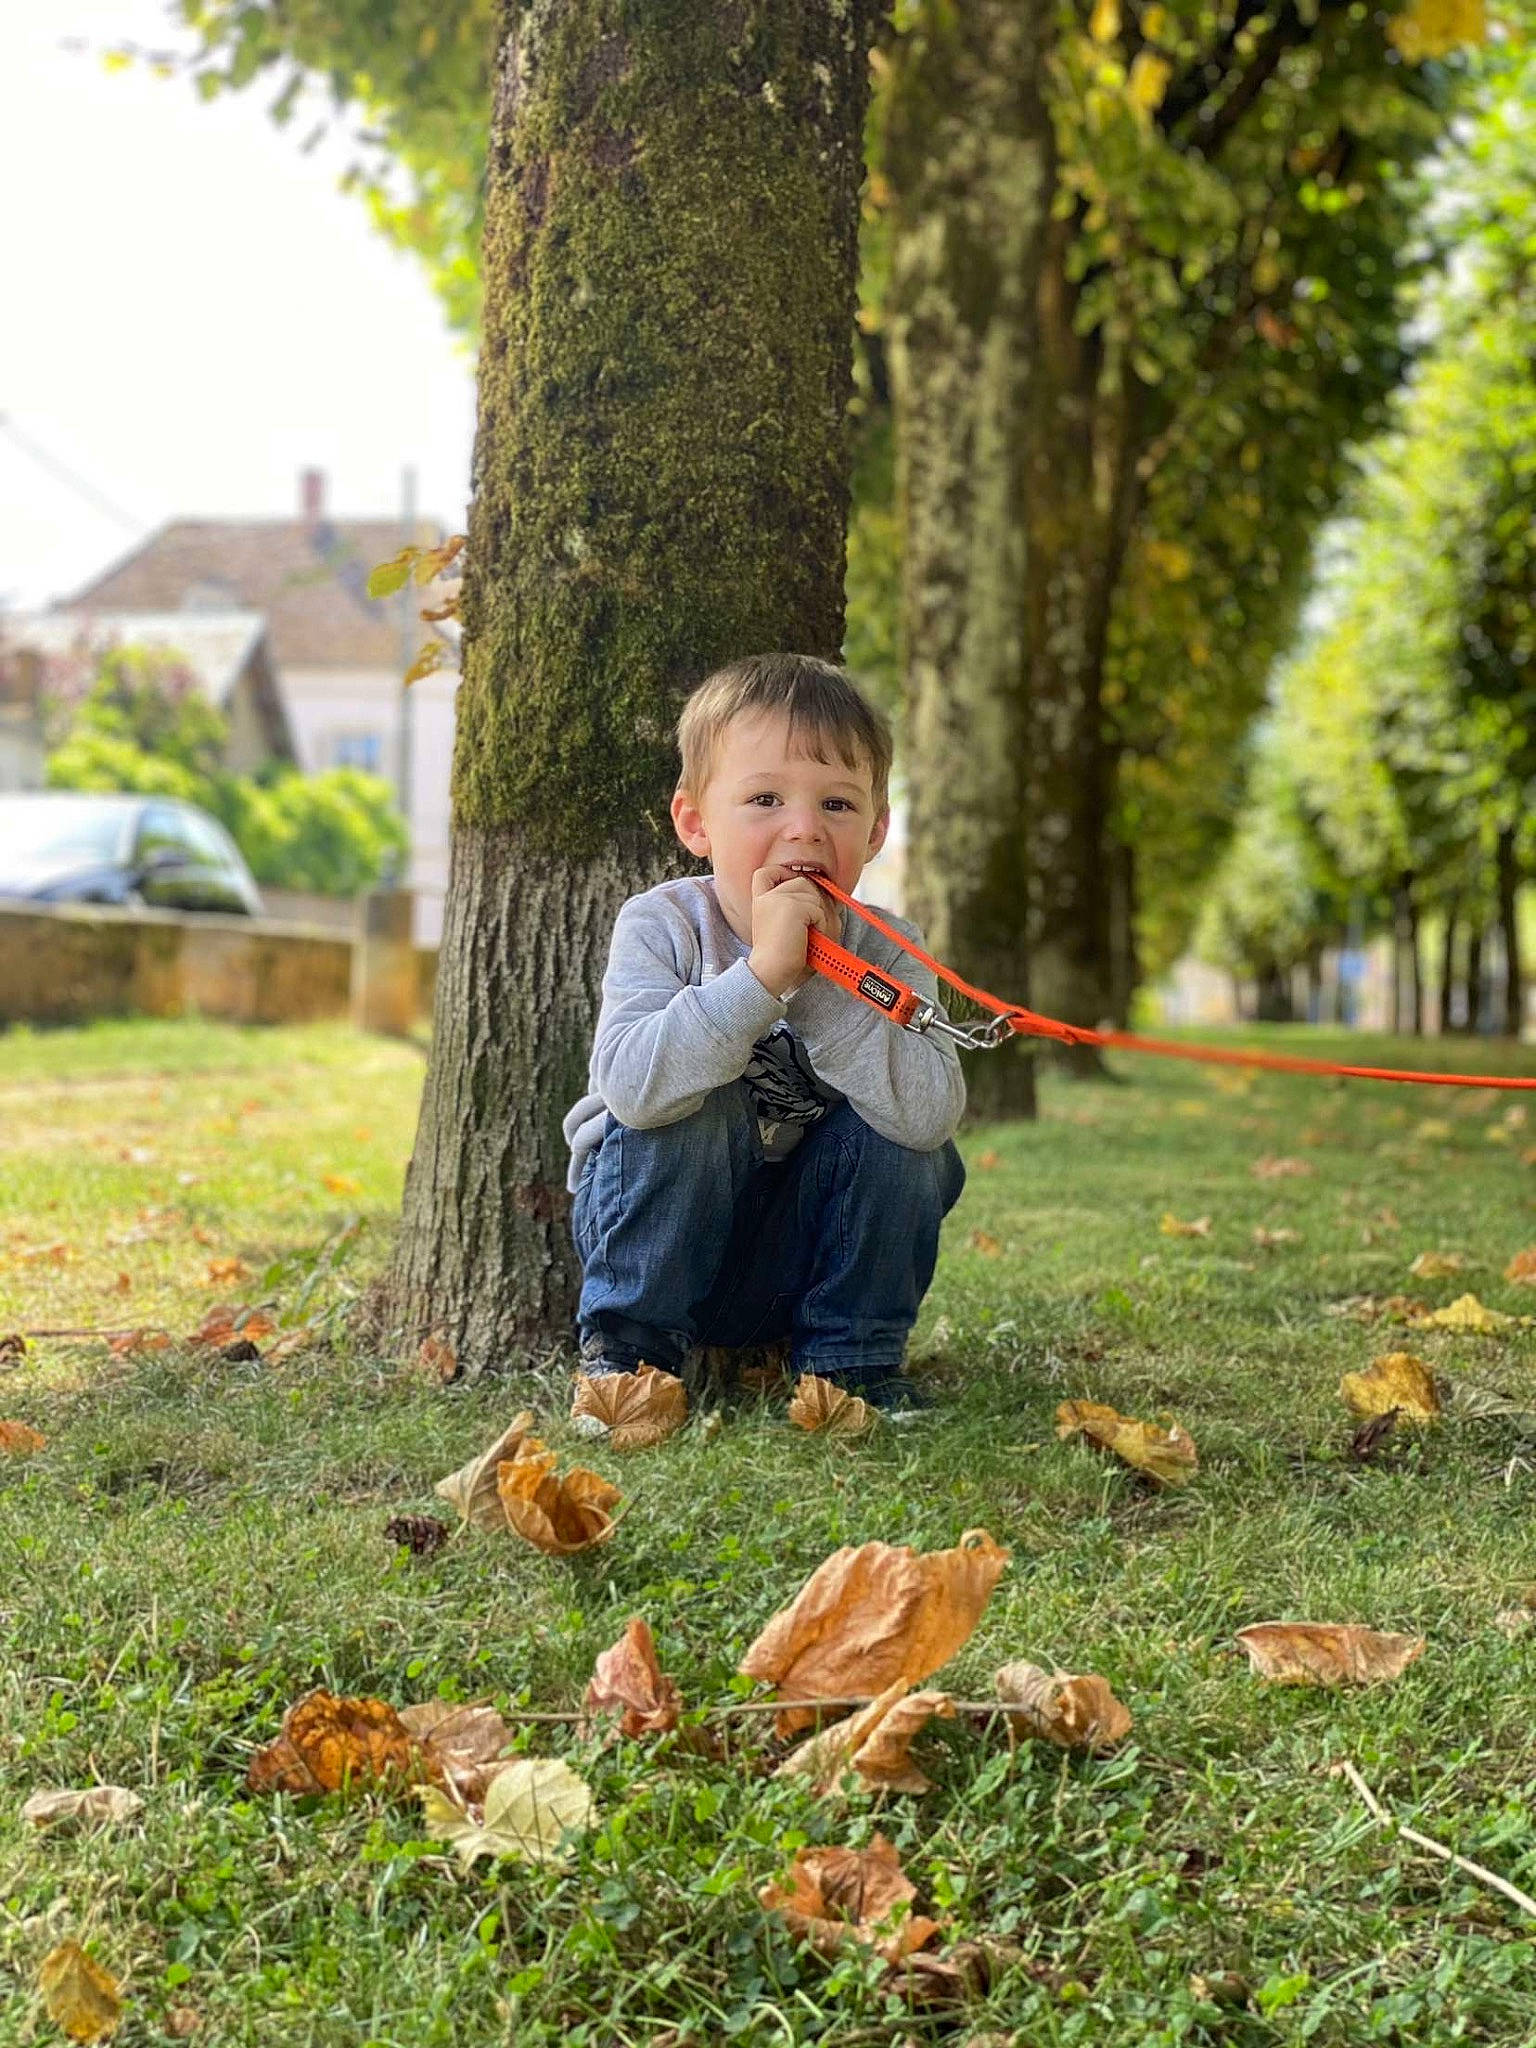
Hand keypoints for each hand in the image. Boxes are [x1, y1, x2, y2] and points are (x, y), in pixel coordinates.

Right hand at [746, 863, 840, 996]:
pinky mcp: (792, 905)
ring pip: (813, 893)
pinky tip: (810, 938)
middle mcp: (767, 896)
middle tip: (812, 926)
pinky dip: (821, 924)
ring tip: (811, 934)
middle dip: (814, 902)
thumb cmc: (782, 956)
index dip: (784, 873)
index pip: (766, 873)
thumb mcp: (786, 926)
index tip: (796, 888)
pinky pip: (818, 908)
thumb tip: (825, 894)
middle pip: (802, 882)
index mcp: (761, 900)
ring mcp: (778, 898)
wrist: (771, 972)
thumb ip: (798, 906)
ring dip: (819, 914)